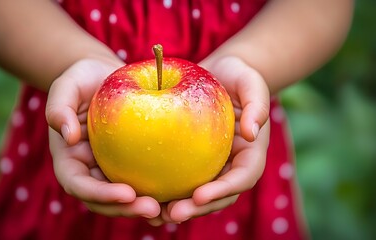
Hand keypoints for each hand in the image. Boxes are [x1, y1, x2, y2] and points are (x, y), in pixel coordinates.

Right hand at [46, 59, 160, 218]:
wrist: (105, 76)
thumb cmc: (83, 78)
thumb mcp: (67, 84)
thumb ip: (59, 107)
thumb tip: (68, 136)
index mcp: (70, 159)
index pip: (79, 185)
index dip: (100, 195)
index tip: (127, 193)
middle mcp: (89, 170)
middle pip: (104, 201)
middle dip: (127, 209)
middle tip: (154, 209)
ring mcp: (111, 168)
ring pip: (126, 198)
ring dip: (144, 206)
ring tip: (170, 209)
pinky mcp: (132, 163)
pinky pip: (144, 180)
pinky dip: (159, 190)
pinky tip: (180, 192)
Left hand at [149, 56, 269, 224]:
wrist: (217, 74)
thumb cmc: (236, 74)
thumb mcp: (250, 81)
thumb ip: (257, 104)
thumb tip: (252, 133)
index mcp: (250, 152)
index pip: (242, 178)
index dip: (223, 191)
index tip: (199, 195)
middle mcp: (231, 164)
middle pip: (219, 195)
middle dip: (198, 209)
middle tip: (172, 214)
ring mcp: (212, 164)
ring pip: (199, 195)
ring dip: (181, 207)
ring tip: (155, 214)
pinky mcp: (192, 159)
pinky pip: (181, 179)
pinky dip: (167, 190)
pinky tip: (145, 194)